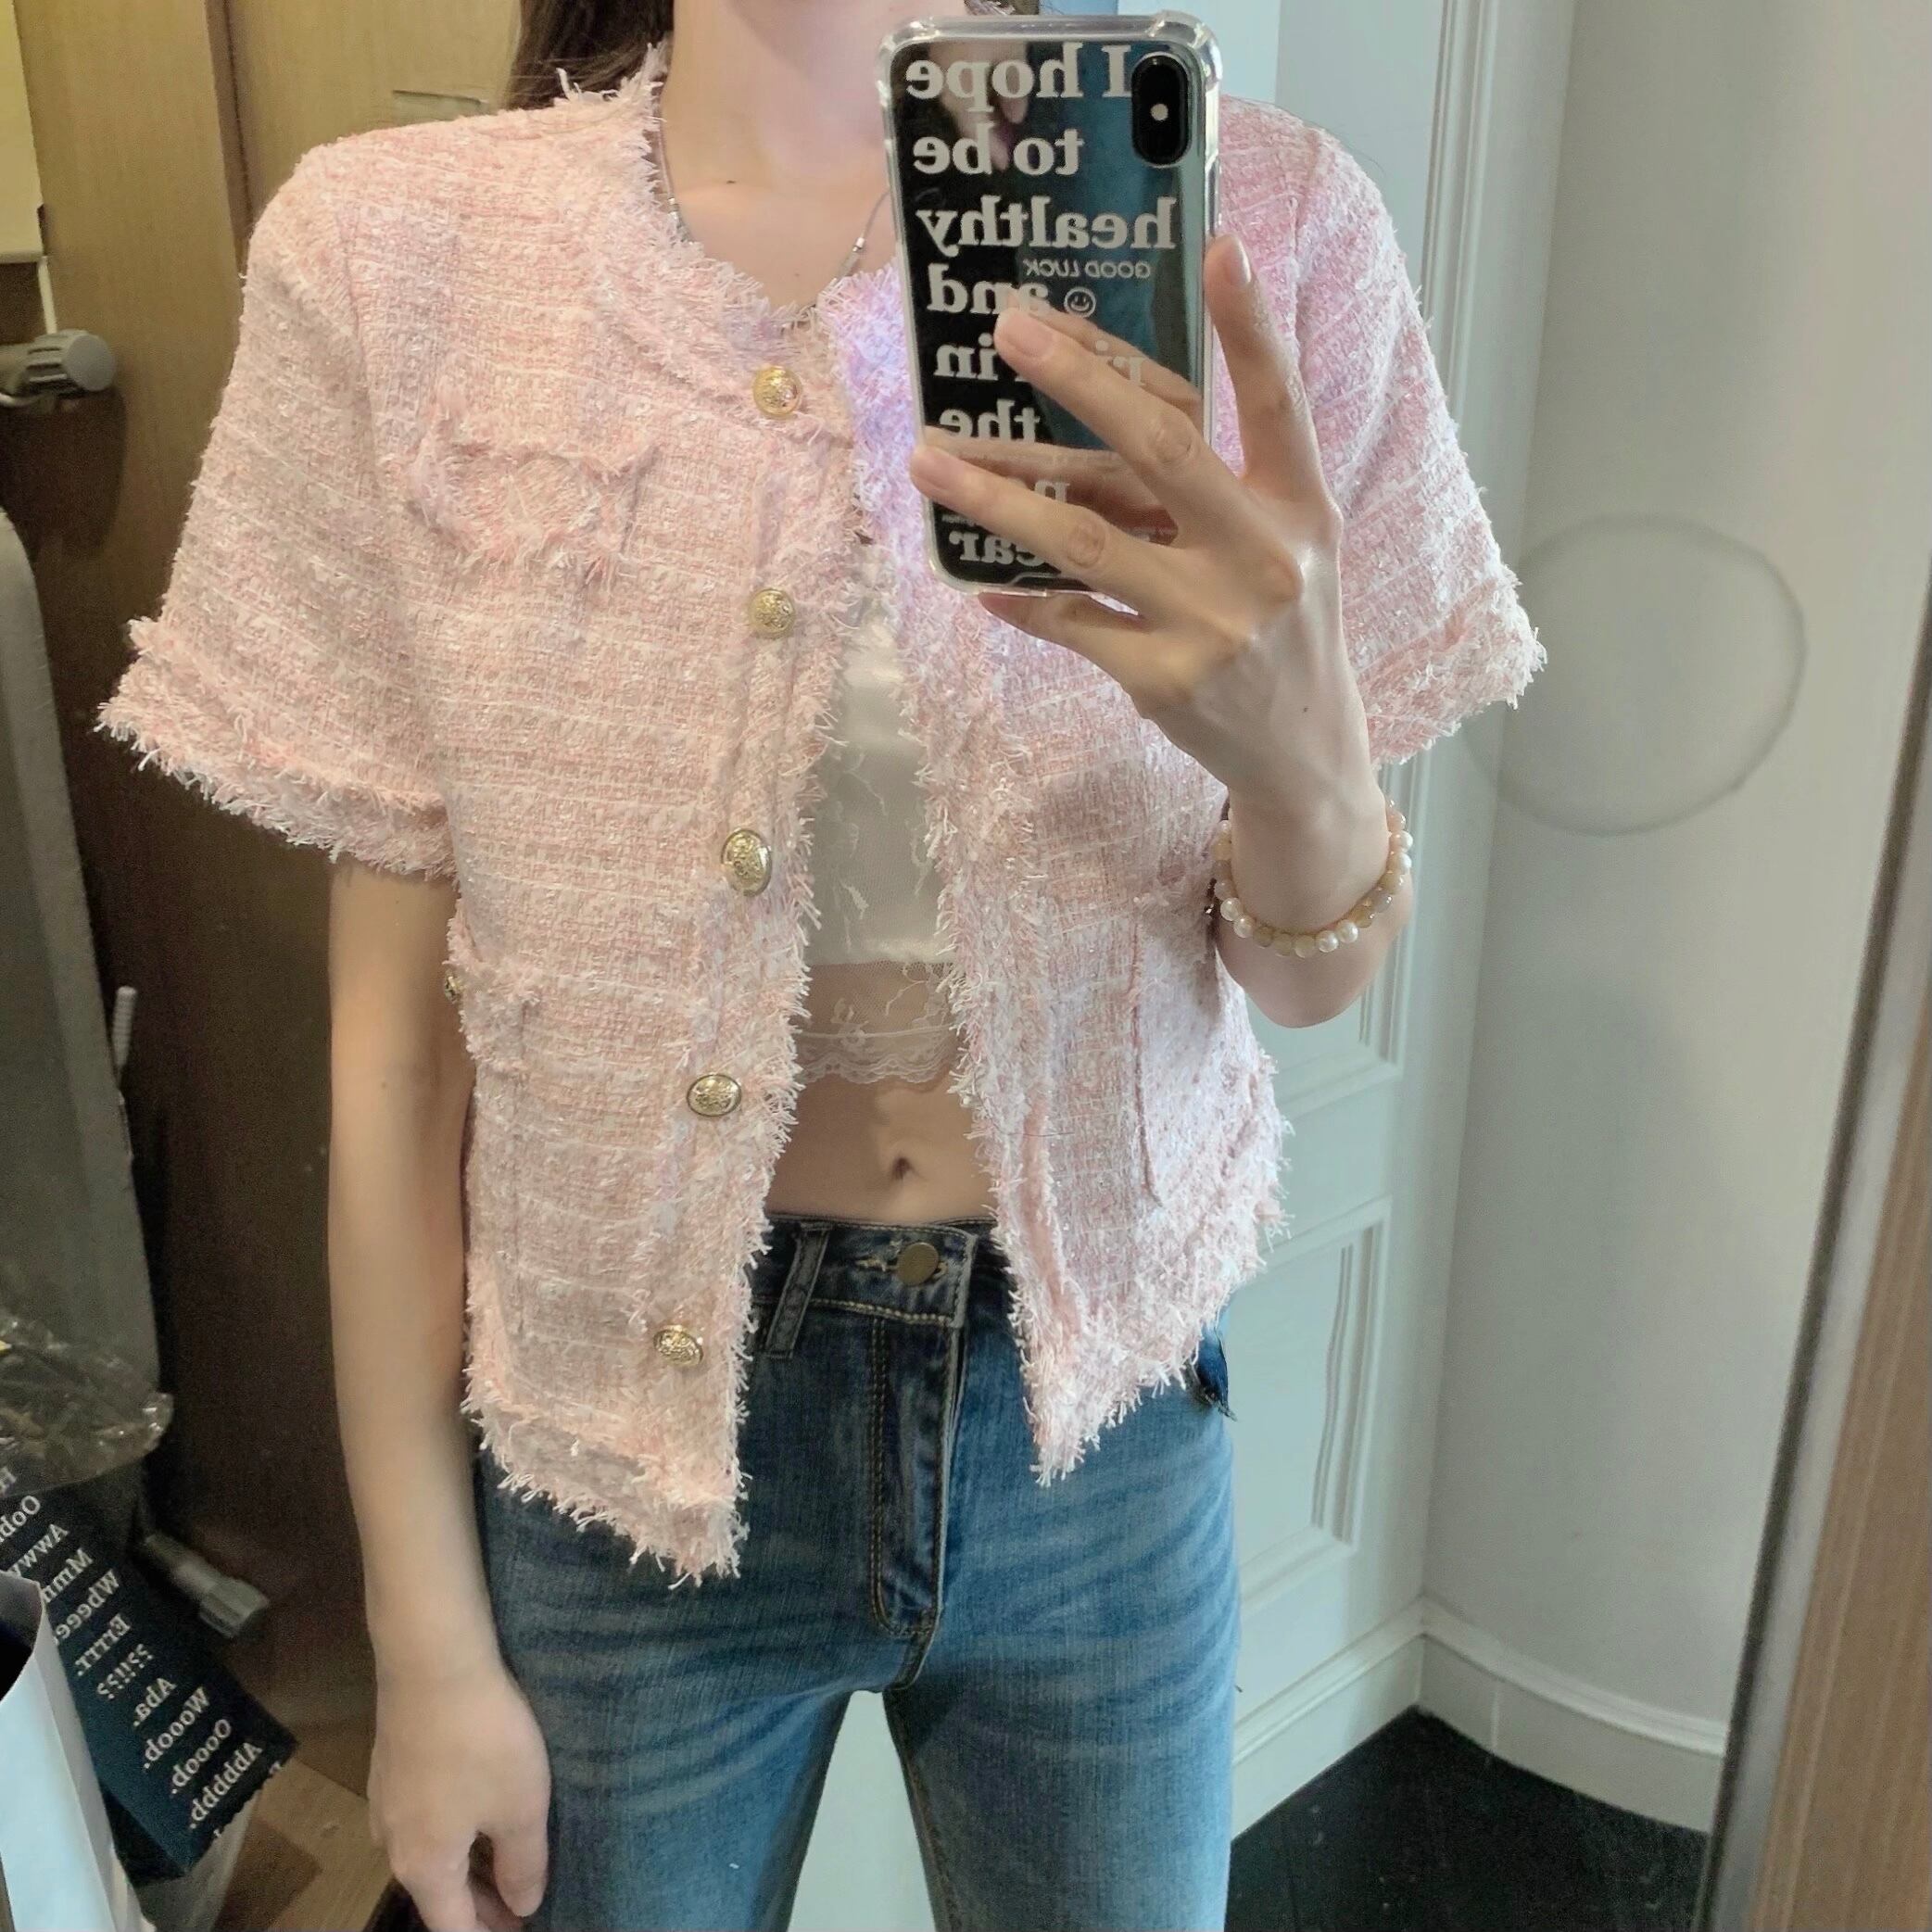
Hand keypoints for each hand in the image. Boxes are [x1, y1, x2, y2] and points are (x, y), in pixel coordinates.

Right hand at [368, 1657, 550, 1931]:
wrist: (432, 1658)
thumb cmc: (483, 1738)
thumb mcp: (521, 1806)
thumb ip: (523, 1864)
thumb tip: (521, 1906)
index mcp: (423, 1865)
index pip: (451, 1927)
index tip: (520, 1929)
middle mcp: (392, 1841)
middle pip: (436, 1891)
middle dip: (479, 1903)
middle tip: (521, 1902)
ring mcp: (386, 1799)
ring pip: (429, 1850)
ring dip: (467, 1863)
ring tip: (508, 1859)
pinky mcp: (391, 1761)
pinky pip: (424, 1815)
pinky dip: (454, 1828)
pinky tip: (481, 1807)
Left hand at [906, 234, 1372, 803]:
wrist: (1303, 751)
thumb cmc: (1282, 626)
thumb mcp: (1288, 544)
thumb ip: (1224, 480)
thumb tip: (1118, 399)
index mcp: (1299, 508)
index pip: (1276, 403)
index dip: (1250, 328)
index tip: (1220, 248)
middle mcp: (1261, 558)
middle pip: (1160, 453)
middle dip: (1080, 382)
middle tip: (1009, 329)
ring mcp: (1211, 622)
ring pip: (1086, 541)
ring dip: (997, 495)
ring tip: (928, 457)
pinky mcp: (1165, 680)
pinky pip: (1072, 622)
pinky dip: (1022, 599)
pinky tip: (978, 583)